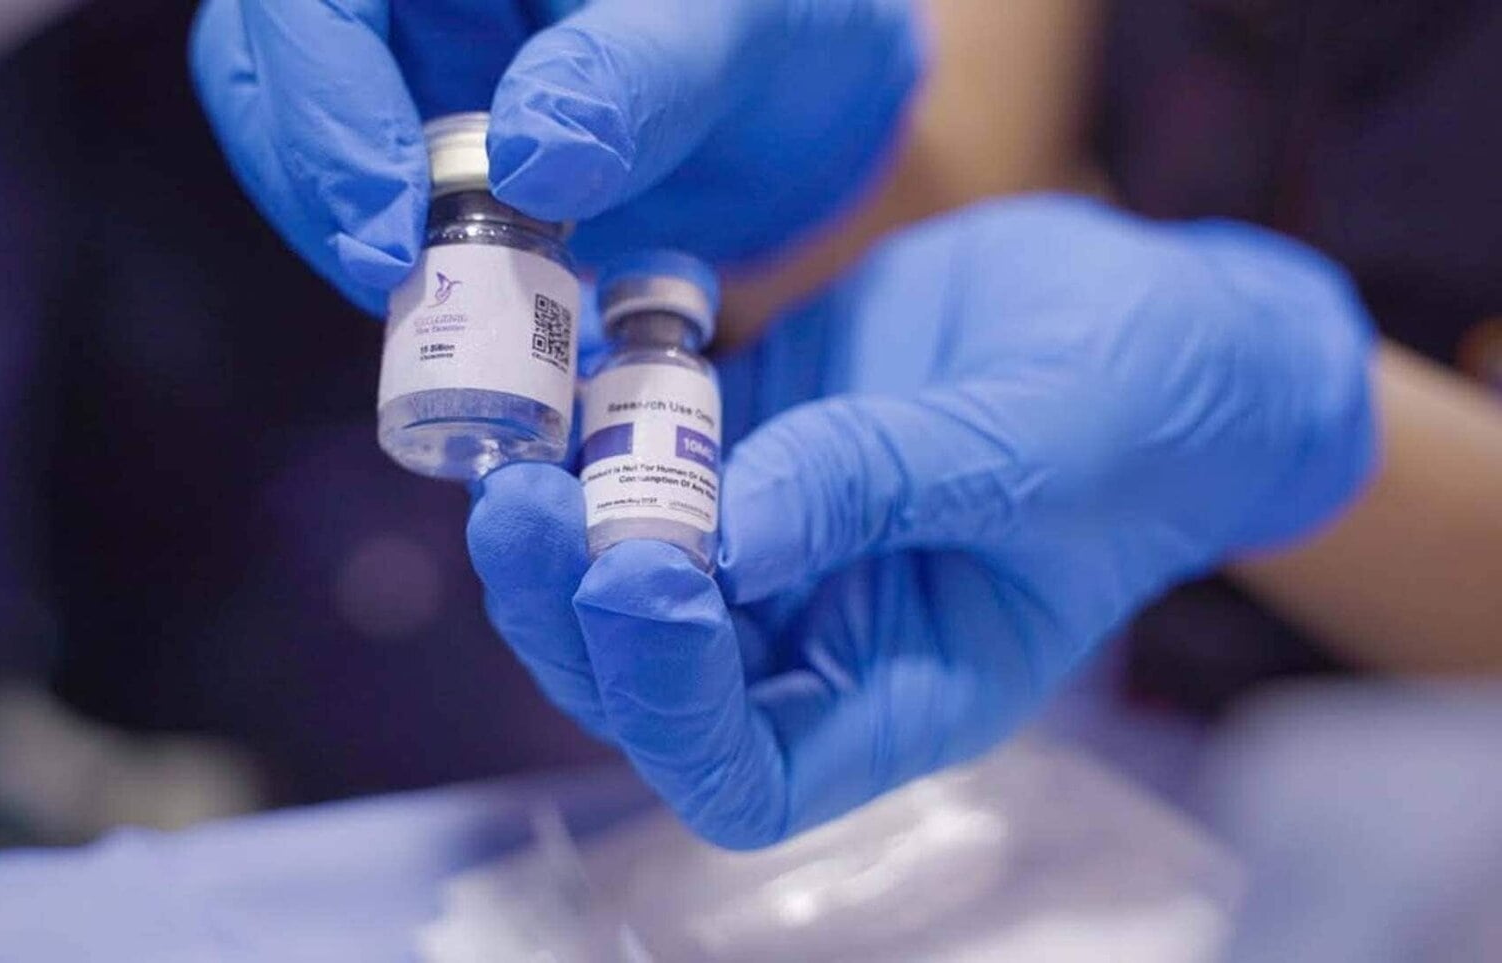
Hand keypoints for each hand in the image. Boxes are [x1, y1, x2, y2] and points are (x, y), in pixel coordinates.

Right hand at [188, 0, 923, 312]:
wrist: (825, 101)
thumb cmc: (797, 27)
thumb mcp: (742, 29)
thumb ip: (640, 72)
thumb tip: (524, 156)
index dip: (321, 99)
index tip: (389, 222)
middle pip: (274, 55)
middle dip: (310, 170)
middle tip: (388, 279)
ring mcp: (418, 55)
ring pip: (303, 128)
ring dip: (343, 223)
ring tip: (433, 302)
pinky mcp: (437, 135)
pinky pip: (370, 193)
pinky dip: (397, 256)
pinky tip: (465, 302)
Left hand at [468, 196, 1375, 847]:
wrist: (1149, 324)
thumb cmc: (1146, 422)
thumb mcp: (1040, 450)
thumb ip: (883, 483)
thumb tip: (720, 530)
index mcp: (898, 690)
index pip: (740, 772)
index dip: (665, 703)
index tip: (639, 579)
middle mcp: (814, 636)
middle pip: (643, 678)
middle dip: (568, 605)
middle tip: (517, 504)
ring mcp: (771, 543)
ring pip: (617, 571)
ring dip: (553, 518)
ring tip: (513, 440)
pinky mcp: (748, 447)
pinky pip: (635, 458)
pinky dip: (585, 423)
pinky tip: (560, 361)